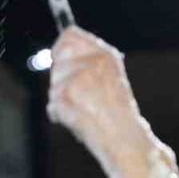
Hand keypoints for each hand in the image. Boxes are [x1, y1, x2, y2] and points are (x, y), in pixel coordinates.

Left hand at [48, 28, 167, 177]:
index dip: (61, 50)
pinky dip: (61, 116)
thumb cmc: (117, 118)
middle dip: (60, 78)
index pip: (69, 36)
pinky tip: (79, 122)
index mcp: (106, 55)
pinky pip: (52, 105)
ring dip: (62, 101)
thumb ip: (87, 66)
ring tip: (84, 112)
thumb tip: (59, 52)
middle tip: (78, 98)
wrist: (126, 142)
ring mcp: (79, 76)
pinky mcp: (68, 93)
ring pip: (54, 84)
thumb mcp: (109, 82)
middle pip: (57, 60)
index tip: (60, 60)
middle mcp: (93, 61)